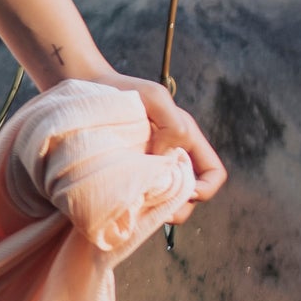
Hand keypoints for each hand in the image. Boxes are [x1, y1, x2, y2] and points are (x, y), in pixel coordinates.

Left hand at [93, 70, 227, 203]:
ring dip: (156, 210)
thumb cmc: (125, 91)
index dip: (205, 188)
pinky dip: (135, 206)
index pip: (212, 174)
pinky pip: (139, 200)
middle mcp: (171, 159)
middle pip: (189, 197)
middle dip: (178, 208)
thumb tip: (169, 158)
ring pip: (164, 203)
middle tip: (155, 206)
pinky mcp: (127, 176)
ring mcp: (149, 170)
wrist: (89, 91)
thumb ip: (173, 125)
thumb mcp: (155, 98)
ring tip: (137, 206)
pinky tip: (121, 202)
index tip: (184, 190)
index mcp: (186, 142)